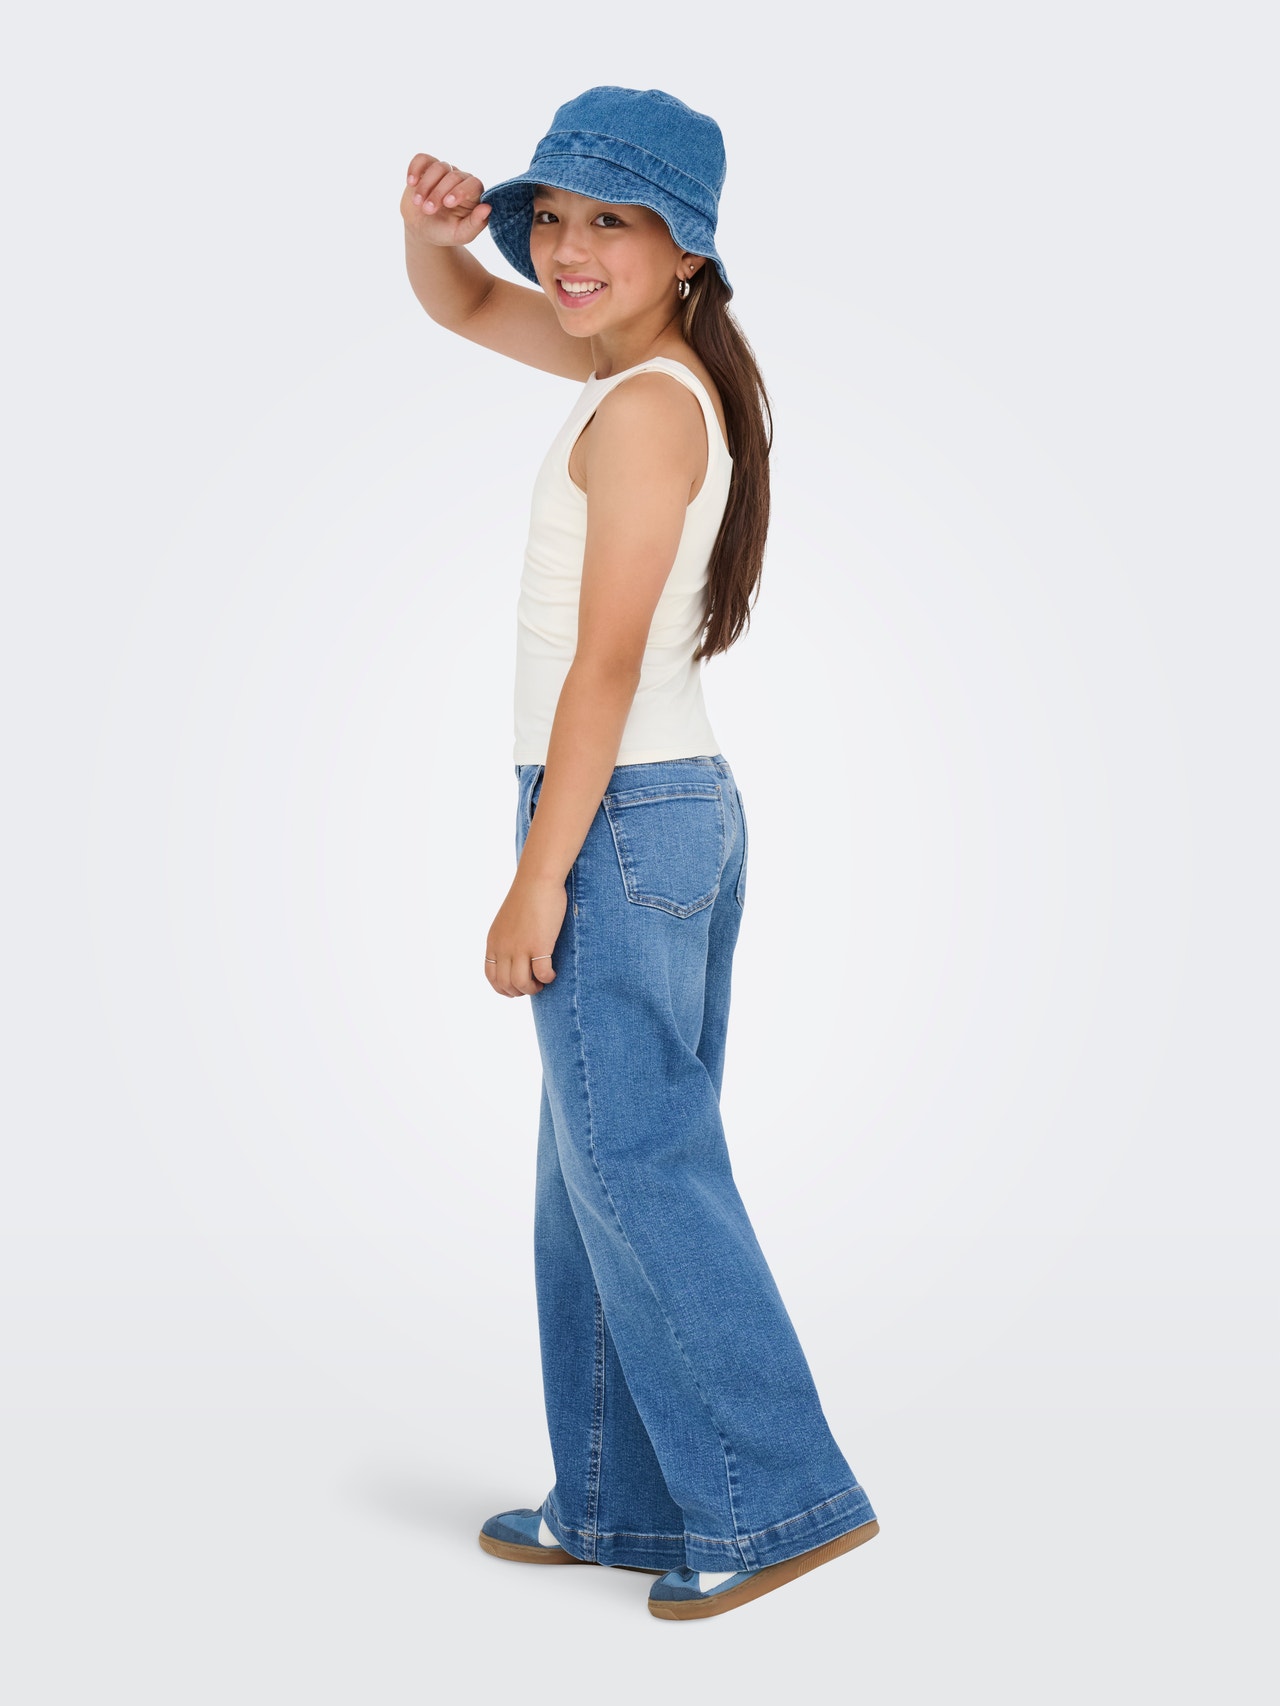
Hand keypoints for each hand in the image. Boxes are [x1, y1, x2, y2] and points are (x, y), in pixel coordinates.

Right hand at [402, 153, 491, 247]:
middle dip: (438, 193)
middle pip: (453, 176)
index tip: (447, 203)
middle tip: (428, 210)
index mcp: (473, 194)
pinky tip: (411, 182)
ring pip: (438, 167)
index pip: (473, 184)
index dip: (461, 191)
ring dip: (426, 186)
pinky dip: (415, 168)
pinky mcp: (426, 167)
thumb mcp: (461, 234)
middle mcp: (460, 179)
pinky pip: (422, 158)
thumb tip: (487, 208)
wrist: (422, 229)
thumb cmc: (445, 232)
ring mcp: (444, 171)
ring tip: (418, 203)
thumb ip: (475, 224)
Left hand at [485, 873, 566, 996]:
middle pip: (504, 984)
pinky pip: (541, 974)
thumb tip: (516, 955)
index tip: (517, 987)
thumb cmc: (528, 897)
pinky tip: (552, 973)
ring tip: (543, 982)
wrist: (537, 880)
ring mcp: (520, 948)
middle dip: (519, 991)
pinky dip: (547, 978)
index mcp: (494, 942)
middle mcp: (503, 948)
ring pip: (521, 984)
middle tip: (533, 985)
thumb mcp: (508, 921)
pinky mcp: (539, 945)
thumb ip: (507, 939)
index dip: (504, 988)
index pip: (491, 976)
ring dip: (533, 989)